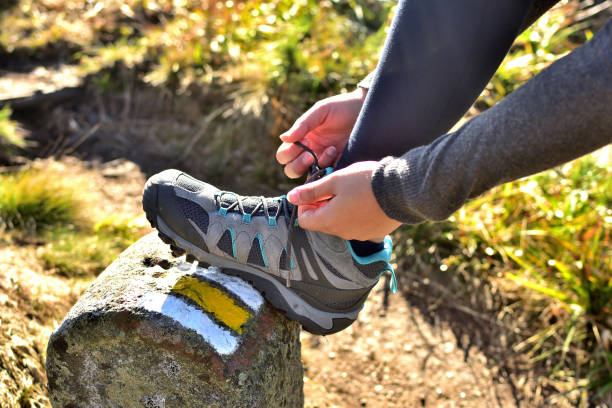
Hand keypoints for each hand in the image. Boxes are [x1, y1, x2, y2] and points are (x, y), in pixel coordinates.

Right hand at [276, 88, 366, 177]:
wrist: (366, 111)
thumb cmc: (342, 108)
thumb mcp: (321, 111)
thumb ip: (303, 124)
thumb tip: (284, 138)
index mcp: (302, 140)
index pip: (284, 155)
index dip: (289, 152)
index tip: (304, 139)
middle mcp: (310, 153)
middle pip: (291, 170)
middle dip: (298, 164)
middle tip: (310, 154)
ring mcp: (324, 162)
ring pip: (308, 177)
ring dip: (315, 166)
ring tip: (331, 150)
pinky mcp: (338, 167)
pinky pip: (328, 177)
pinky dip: (330, 169)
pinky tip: (339, 153)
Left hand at [286, 161, 401, 240]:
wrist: (401, 190)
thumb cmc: (365, 182)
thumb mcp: (335, 181)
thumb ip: (311, 191)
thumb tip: (291, 197)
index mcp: (329, 221)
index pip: (304, 220)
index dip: (305, 204)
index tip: (314, 189)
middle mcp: (342, 233)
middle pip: (322, 222)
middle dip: (322, 205)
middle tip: (332, 186)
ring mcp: (359, 235)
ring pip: (340, 224)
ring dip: (338, 209)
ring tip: (350, 190)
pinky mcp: (374, 233)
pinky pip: (358, 225)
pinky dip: (356, 214)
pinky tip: (365, 199)